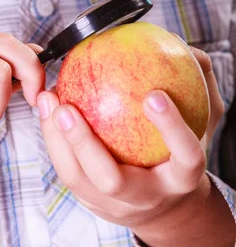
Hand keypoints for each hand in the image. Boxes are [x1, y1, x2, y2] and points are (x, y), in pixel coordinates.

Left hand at [37, 47, 223, 229]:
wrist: (163, 205)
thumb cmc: (178, 152)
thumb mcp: (200, 122)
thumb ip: (196, 83)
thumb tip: (175, 42)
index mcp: (181, 177)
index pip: (185, 155)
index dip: (171, 127)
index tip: (153, 95)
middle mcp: (145, 196)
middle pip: (112, 181)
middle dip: (85, 145)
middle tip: (67, 109)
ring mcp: (113, 204)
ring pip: (78, 179)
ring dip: (56, 139)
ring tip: (48, 100)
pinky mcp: (89, 199)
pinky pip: (65, 169)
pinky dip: (52, 136)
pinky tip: (47, 103)